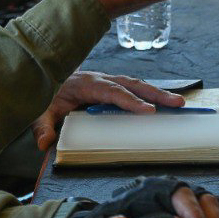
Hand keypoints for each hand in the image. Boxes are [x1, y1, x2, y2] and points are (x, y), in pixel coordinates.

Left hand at [32, 71, 186, 150]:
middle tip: (177, 103)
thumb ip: (43, 126)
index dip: (132, 102)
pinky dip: (150, 93)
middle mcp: (102, 79)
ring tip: (179, 103)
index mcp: (88, 84)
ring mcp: (109, 81)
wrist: (45, 73)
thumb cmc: (47, 94)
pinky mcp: (113, 85)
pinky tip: (164, 101)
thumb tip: (45, 144)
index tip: (149, 111)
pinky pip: (135, 88)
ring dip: (158, 93)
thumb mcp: (40, 111)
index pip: (113, 92)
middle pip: (133, 85)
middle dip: (156, 94)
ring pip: (137, 84)